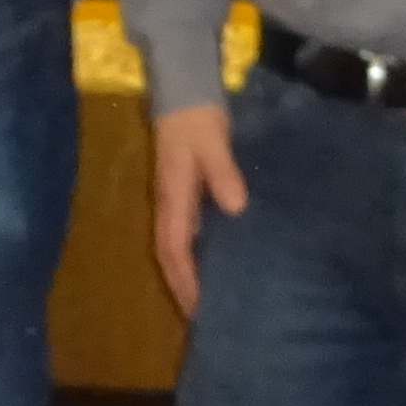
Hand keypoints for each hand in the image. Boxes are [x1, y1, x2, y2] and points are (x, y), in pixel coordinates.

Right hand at [151, 101, 246, 318]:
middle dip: (182, 285)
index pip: (173, 249)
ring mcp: (177, 198)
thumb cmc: (197, 118)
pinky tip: (216, 259)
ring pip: (177, 245)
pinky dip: (196, 252)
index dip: (184, 280)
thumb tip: (235, 207)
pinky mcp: (187, 190)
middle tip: (202, 316)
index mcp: (173, 198)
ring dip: (187, 272)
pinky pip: (188, 231)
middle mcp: (170, 204)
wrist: (184, 89)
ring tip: (207, 297)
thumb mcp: (212, 142)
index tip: (198, 308)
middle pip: (170, 255)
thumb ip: (223, 173)